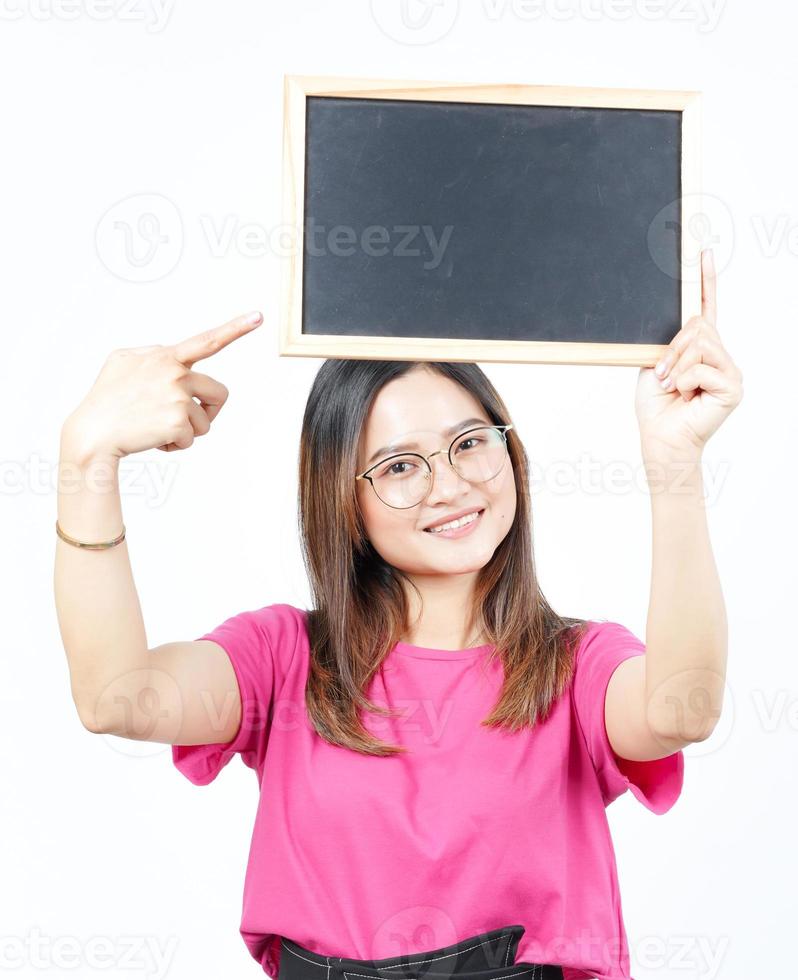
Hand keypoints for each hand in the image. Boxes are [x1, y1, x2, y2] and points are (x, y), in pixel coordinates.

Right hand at [63, 310, 262, 459]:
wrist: (92, 433)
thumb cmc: (106, 399)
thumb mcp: (122, 362)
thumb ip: (152, 354)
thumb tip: (173, 355)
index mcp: (165, 356)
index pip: (207, 341)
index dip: (235, 328)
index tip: (258, 316)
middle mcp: (175, 372)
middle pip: (219, 394)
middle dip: (207, 411)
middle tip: (182, 420)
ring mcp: (177, 396)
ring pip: (205, 421)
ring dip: (187, 431)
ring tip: (157, 428)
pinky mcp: (177, 421)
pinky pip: (191, 439)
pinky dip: (175, 445)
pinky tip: (152, 439)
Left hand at [635, 250, 742, 459]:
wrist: (661, 438)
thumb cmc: (657, 406)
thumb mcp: (656, 363)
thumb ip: (669, 340)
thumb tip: (685, 322)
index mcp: (700, 347)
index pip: (706, 307)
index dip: (705, 280)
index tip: (702, 252)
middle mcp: (719, 355)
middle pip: (698, 324)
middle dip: (673, 347)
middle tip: (662, 373)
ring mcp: (729, 369)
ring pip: (700, 341)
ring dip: (676, 364)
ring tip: (672, 386)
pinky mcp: (733, 385)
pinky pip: (702, 366)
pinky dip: (683, 380)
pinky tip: (684, 396)